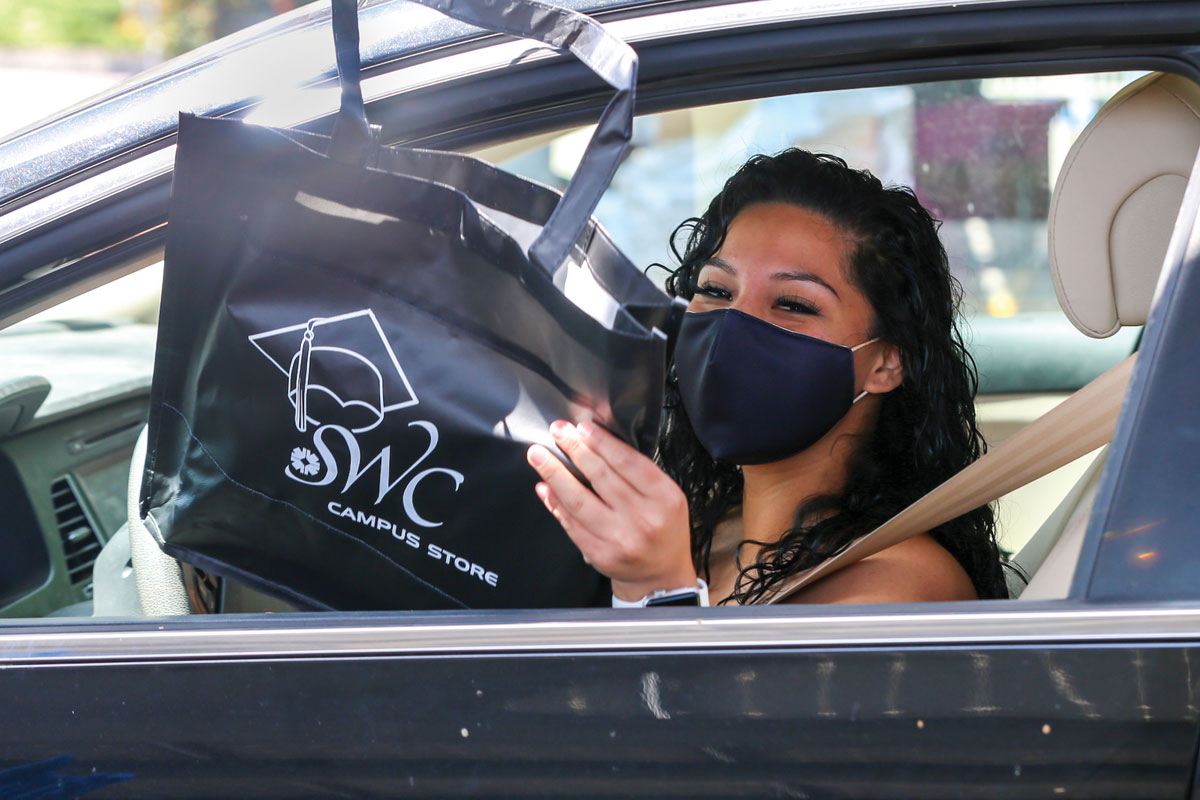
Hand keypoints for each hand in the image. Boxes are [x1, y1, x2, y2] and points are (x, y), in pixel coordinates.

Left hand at [526, 420, 696, 601]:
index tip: (582, 428)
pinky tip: (545, 487)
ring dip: (554, 474)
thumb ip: (638, 473)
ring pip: (579, 501)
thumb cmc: (663, 528)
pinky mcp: (600, 554)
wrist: (660, 575)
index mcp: (665, 498)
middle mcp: (644, 519)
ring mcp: (620, 539)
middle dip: (575, 450)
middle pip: (601, 477)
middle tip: (558, 432)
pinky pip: (571, 523)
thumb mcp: (666, 496)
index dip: (601, 443)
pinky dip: (555, 502)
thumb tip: (595, 443)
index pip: (628, 462)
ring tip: (538, 456)